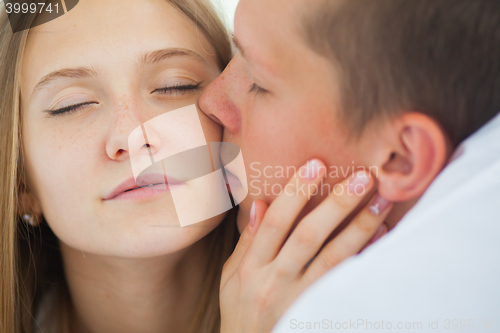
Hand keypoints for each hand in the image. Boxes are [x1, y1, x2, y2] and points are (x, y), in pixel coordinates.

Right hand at [220, 159, 391, 332]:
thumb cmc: (240, 309)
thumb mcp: (232, 276)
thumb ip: (248, 241)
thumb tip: (260, 204)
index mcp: (252, 267)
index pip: (274, 223)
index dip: (295, 193)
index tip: (315, 165)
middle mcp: (276, 280)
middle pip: (308, 237)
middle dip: (336, 204)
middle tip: (362, 177)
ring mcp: (300, 298)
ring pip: (333, 258)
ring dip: (359, 227)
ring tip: (381, 201)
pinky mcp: (318, 310)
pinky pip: (345, 282)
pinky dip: (363, 258)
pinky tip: (382, 236)